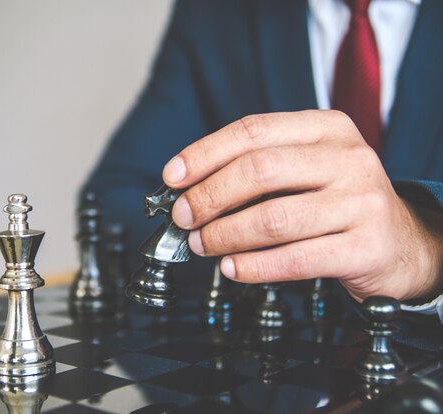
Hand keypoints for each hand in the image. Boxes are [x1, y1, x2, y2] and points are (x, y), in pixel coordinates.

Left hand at [162, 110, 442, 301]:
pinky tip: (231, 268)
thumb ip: (258, 171)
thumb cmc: (338, 202)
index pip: (253, 130)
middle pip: (259, 170)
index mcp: (327, 128)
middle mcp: (348, 158)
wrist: (401, 242)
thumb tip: (190, 189)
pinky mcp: (366, 246)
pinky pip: (295, 259)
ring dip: (224, 235)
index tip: (172, 177)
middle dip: (209, 196)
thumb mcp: (306, 169)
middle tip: (183, 217)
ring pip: (273, 218)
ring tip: (203, 245)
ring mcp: (361, 201)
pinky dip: (253, 266)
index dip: (204, 153)